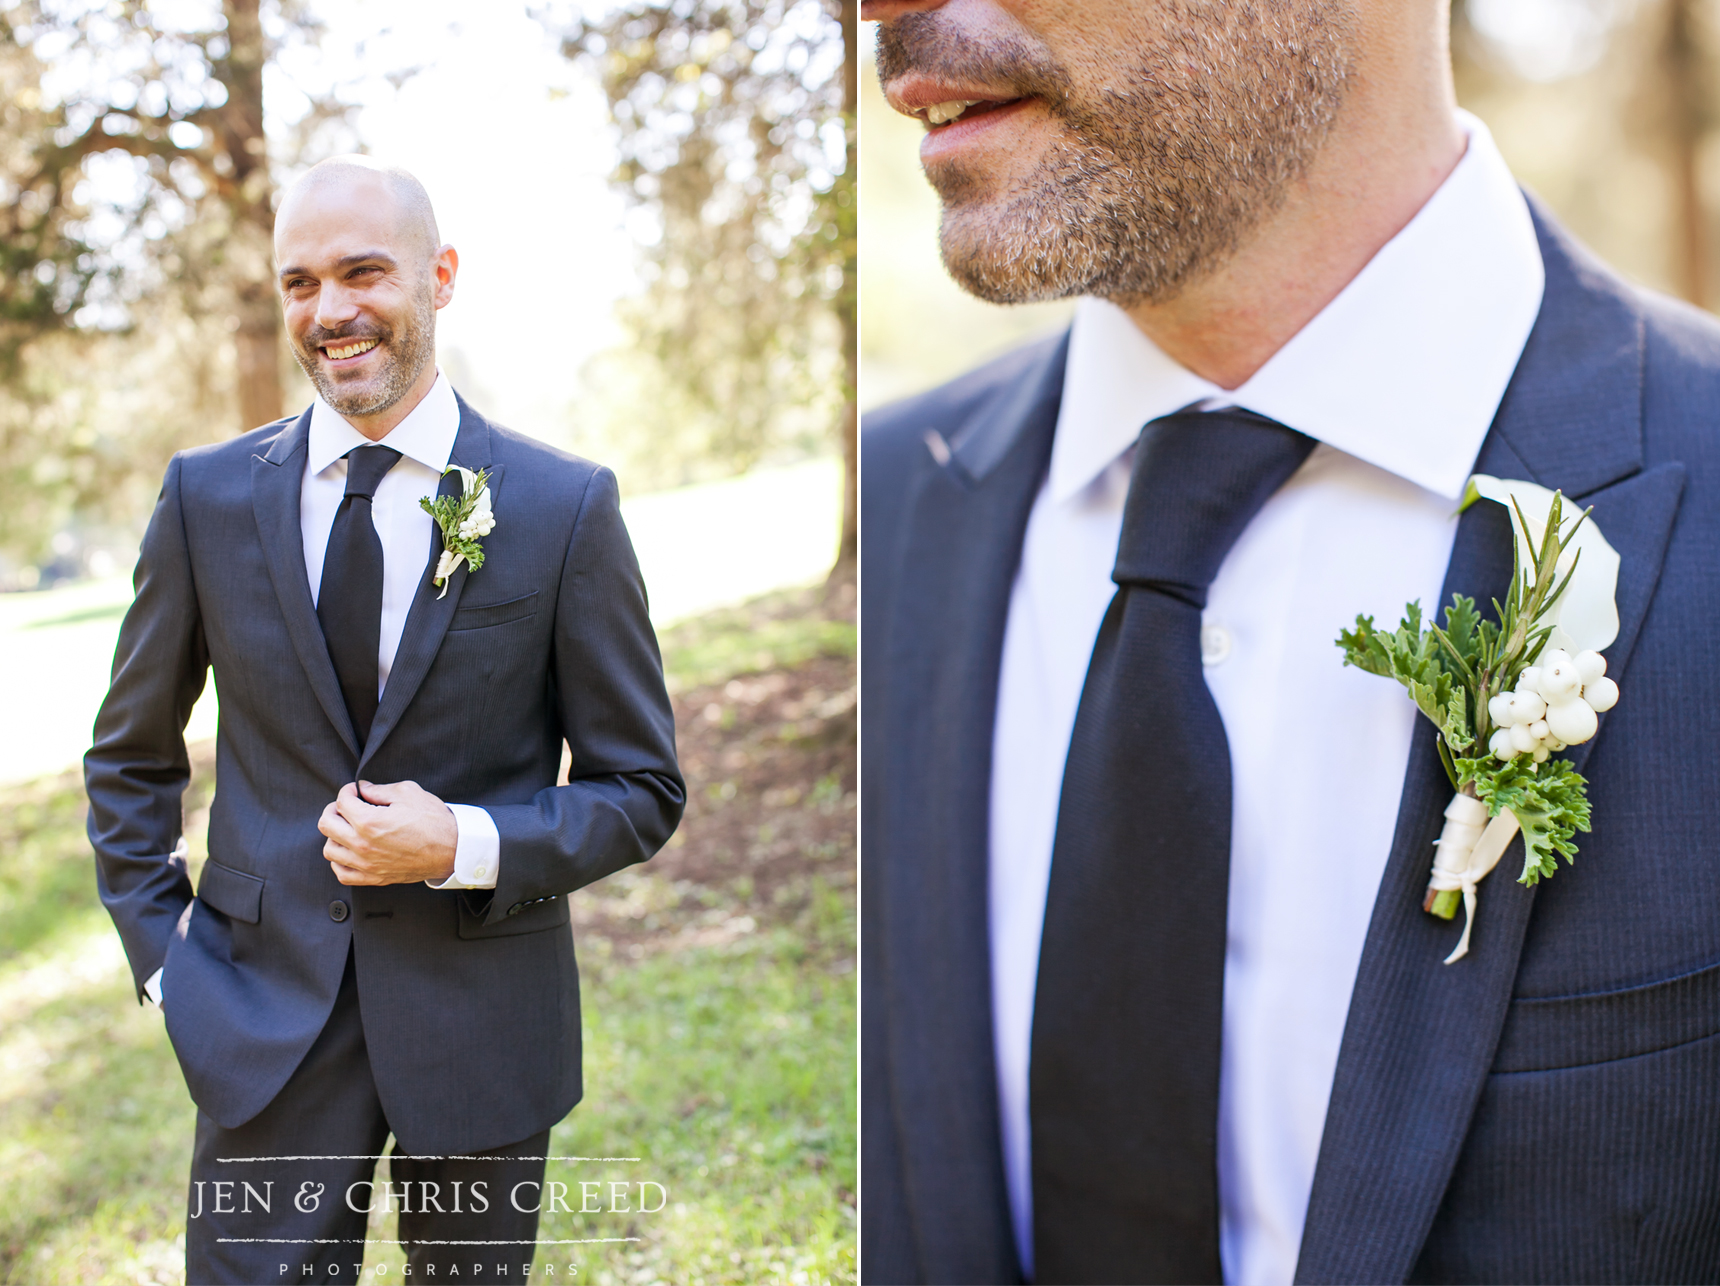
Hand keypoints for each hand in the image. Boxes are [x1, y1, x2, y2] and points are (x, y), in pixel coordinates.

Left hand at [318, 780, 456, 885]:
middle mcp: (362, 845)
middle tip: (347, 806)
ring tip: (348, 829)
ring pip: (329, 850)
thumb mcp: (408, 793)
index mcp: (369, 822)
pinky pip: (341, 873)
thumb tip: (364, 789)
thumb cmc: (433, 822)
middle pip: (326, 824)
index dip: (348, 790)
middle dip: (334, 809)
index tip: (356, 790)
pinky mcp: (374, 877)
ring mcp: (366, 864)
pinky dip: (340, 861)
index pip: (341, 801)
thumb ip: (379, 789)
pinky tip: (349, 851)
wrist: (452, 849)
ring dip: (335, 836)